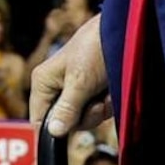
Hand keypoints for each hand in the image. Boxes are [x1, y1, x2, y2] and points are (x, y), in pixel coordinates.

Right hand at [32, 17, 106, 133]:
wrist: (125, 29)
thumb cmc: (96, 48)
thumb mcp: (80, 82)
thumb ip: (66, 109)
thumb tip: (53, 133)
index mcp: (43, 82)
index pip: (39, 120)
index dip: (53, 131)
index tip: (70, 134)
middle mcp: (57, 88)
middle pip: (65, 123)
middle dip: (85, 116)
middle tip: (96, 102)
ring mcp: (76, 90)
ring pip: (85, 118)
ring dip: (100, 109)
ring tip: (105, 91)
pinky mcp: (94, 91)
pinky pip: (99, 110)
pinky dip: (108, 104)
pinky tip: (112, 90)